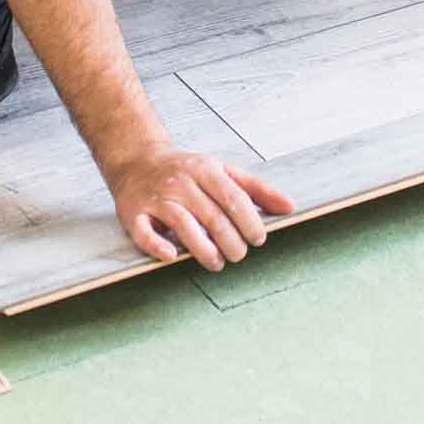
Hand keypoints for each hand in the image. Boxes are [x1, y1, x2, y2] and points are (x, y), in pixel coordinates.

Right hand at [105, 147, 297, 271]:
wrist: (137, 160)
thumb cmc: (187, 170)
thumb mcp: (223, 170)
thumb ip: (257, 189)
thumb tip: (290, 207)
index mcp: (205, 170)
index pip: (234, 199)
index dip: (250, 223)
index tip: (258, 239)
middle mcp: (181, 182)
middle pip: (213, 217)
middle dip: (232, 243)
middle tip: (238, 255)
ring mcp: (157, 198)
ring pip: (184, 226)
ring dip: (204, 251)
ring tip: (217, 262)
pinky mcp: (134, 214)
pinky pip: (145, 233)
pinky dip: (158, 247)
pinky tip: (172, 256)